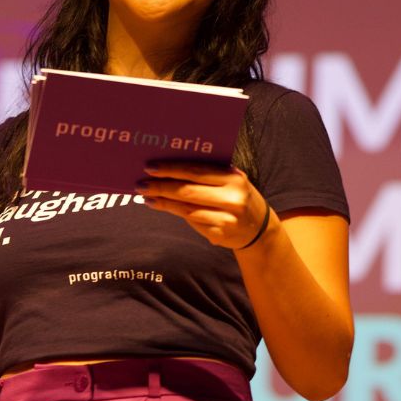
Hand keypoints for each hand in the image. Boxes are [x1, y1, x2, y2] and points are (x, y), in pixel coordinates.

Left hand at [136, 162, 272, 248]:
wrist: (258, 228)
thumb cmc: (237, 196)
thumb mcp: (231, 180)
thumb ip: (208, 173)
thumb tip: (169, 167)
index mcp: (234, 178)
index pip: (196, 171)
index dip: (171, 169)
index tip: (150, 167)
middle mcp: (232, 198)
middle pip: (188, 190)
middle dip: (161, 186)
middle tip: (141, 183)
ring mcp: (226, 218)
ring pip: (186, 208)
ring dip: (162, 201)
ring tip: (145, 195)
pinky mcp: (219, 233)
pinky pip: (190, 220)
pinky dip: (172, 211)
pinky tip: (158, 205)